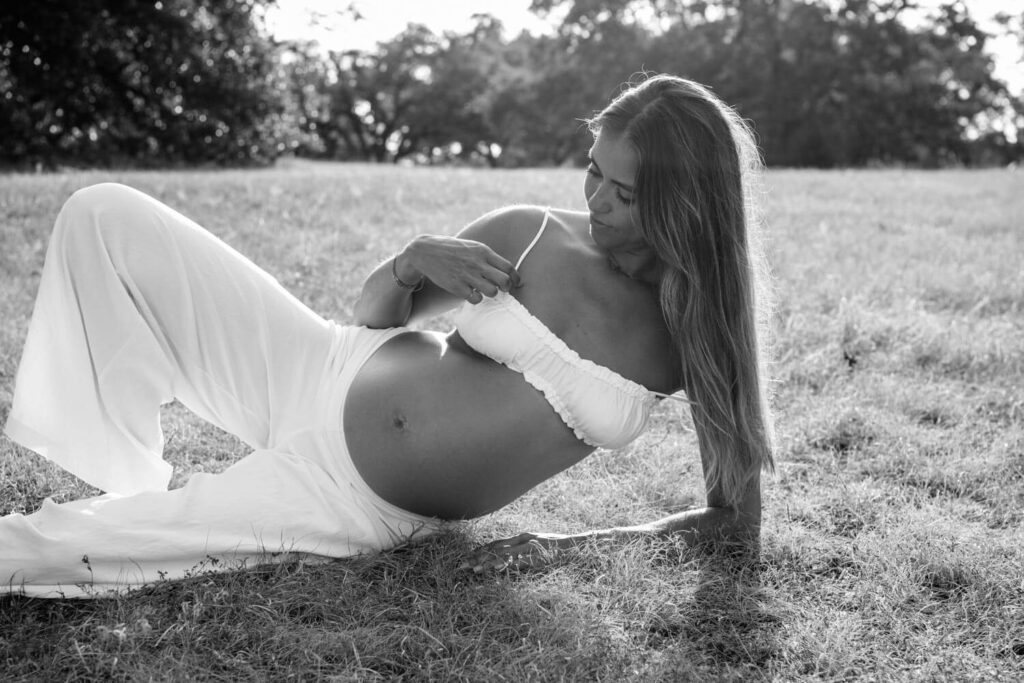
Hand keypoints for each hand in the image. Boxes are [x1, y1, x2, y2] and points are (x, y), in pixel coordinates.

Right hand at [398, 235, 520, 303]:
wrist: (425, 252)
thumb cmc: (452, 249)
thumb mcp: (472, 246)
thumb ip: (487, 257)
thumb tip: (505, 270)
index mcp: (483, 251)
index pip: (508, 267)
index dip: (515, 278)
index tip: (516, 283)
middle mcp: (477, 263)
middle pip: (504, 282)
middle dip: (506, 288)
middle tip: (502, 289)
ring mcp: (467, 275)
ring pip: (492, 292)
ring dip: (490, 294)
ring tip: (483, 289)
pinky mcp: (457, 287)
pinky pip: (476, 299)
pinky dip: (476, 298)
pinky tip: (470, 292)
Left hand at [459, 531, 574, 573]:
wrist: (576, 546)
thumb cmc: (558, 550)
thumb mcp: (538, 547)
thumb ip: (525, 551)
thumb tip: (509, 561)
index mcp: (522, 537)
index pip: (496, 543)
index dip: (480, 550)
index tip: (467, 557)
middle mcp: (522, 539)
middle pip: (494, 548)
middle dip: (477, 556)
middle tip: (461, 565)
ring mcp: (528, 547)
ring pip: (501, 554)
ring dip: (486, 562)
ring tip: (472, 569)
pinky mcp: (534, 556)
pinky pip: (515, 562)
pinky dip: (502, 566)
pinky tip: (493, 571)